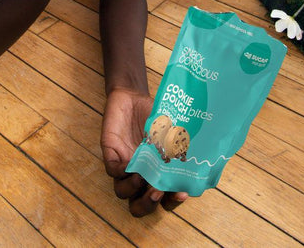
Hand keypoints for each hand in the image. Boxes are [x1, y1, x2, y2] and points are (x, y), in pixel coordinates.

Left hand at [101, 88, 188, 216]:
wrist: (132, 97)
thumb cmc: (154, 116)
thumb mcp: (169, 129)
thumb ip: (177, 144)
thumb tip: (193, 156)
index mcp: (156, 173)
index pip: (164, 199)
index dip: (173, 201)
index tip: (182, 192)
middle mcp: (139, 175)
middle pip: (139, 205)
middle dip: (148, 203)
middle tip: (157, 191)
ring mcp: (124, 166)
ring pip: (122, 192)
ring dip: (133, 189)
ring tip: (142, 176)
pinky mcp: (111, 153)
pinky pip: (112, 170)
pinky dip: (120, 171)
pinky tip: (129, 165)